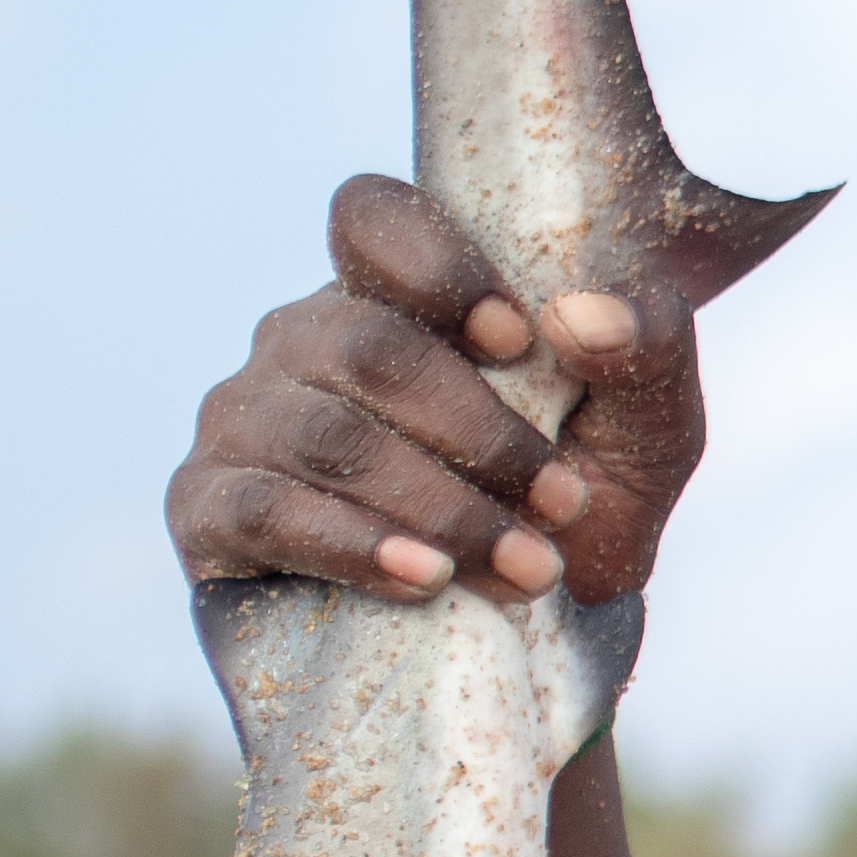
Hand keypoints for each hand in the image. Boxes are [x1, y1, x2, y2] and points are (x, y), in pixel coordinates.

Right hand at [166, 174, 710, 607]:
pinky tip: (426, 579)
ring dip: (440, 507)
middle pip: (364, 346)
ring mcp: (244, 420)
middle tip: (563, 504)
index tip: (519, 343)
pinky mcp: (207, 509)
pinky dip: (354, 544)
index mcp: (394, 293)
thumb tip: (581, 318)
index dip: (436, 267)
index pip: (369, 216)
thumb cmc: (580, 507)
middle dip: (478, 433)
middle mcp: (304, 341)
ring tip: (526, 567)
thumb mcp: (648, 428)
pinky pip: (264, 511)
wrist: (538, 640)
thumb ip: (648, 350)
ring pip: (326, 437)